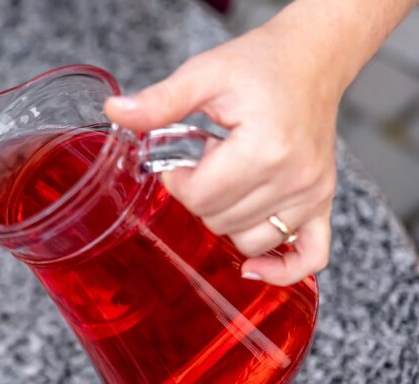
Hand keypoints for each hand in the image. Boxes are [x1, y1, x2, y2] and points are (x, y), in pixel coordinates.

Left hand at [105, 26, 337, 284]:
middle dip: (200, 196)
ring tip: (231, 180)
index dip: (178, 181)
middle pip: (220, 221)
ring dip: (227, 219)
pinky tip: (253, 266)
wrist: (312, 58)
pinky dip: (281, 268)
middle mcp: (295, 177)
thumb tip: (115, 112)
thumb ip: (160, 101)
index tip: (183, 158)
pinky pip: (310, 256)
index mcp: (265, 148)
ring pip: (249, 241)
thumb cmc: (260, 64)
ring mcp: (313, 194)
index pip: (200, 197)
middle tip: (208, 161)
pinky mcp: (324, 202)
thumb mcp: (204, 73)